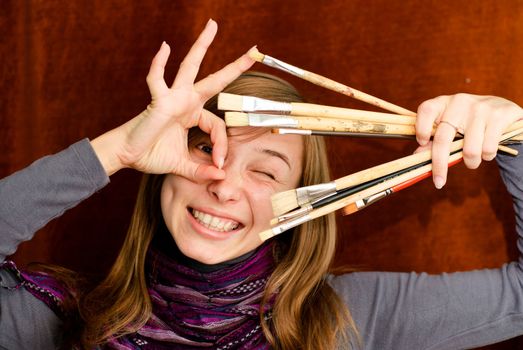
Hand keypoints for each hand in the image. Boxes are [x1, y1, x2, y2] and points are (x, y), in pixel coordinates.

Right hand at [91, 19, 254, 179]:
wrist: (127, 156)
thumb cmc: (152, 155)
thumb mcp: (184, 165)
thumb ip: (202, 170)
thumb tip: (222, 177)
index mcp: (192, 115)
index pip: (218, 124)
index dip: (222, 145)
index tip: (220, 164)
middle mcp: (185, 102)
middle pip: (213, 80)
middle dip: (233, 67)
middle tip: (252, 51)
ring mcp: (173, 98)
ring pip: (189, 68)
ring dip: (201, 47)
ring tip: (212, 26)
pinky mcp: (158, 101)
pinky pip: (157, 80)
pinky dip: (158, 65)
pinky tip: (165, 48)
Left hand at [415, 93, 522, 188]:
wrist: (501, 108)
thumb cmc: (467, 121)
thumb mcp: (450, 125)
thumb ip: (434, 139)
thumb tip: (416, 156)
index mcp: (443, 103)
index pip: (426, 110)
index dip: (421, 128)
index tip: (421, 143)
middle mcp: (459, 102)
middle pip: (443, 139)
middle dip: (439, 165)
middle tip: (439, 182)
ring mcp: (480, 108)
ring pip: (469, 150)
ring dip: (471, 163)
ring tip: (473, 161)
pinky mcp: (499, 116)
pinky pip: (488, 148)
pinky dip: (486, 157)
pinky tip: (487, 153)